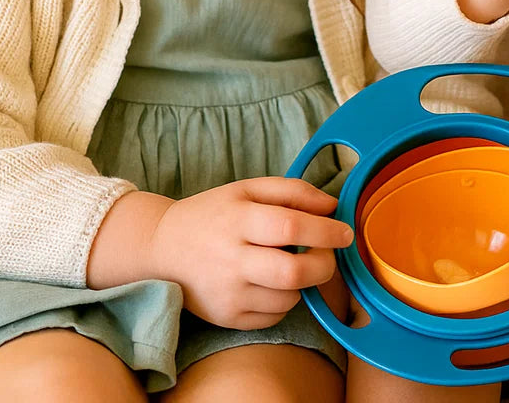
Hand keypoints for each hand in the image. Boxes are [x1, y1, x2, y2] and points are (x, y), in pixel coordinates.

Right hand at [147, 177, 353, 329]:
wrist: (162, 250)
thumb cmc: (213, 214)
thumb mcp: (248, 188)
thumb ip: (293, 191)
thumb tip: (332, 206)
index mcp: (238, 220)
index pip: (291, 226)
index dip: (326, 231)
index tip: (345, 232)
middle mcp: (231, 260)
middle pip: (293, 272)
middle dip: (324, 264)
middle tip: (328, 254)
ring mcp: (228, 294)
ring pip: (289, 298)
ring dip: (304, 282)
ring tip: (292, 263)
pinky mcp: (226, 318)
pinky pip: (275, 316)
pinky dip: (286, 300)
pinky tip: (273, 281)